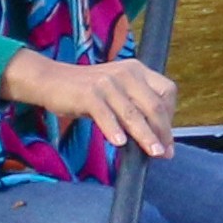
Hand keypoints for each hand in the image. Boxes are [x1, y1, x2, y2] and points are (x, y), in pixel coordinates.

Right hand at [10, 50, 178, 158]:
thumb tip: (157, 137)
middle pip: (154, 105)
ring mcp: (107, 82)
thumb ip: (135, 107)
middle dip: (162, 131)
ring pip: (133, 113)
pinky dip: (114, 129)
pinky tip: (119, 143)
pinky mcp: (89, 93)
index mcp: (137, 70)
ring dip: (145, 135)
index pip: (167, 91)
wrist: (52, 80)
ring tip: (153, 152)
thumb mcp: (117, 92)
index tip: (167, 136)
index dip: (170, 116)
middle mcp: (126, 73)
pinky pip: (105, 114)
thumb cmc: (87, 91)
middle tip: (165, 152)